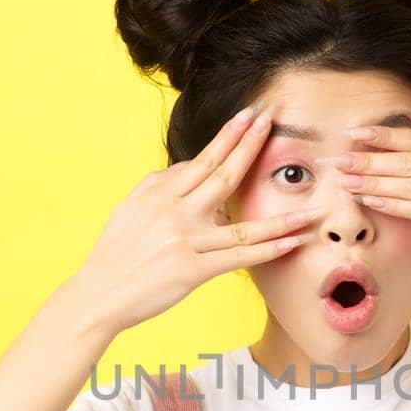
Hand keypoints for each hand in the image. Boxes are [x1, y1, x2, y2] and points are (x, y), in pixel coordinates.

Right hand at [73, 105, 322, 331]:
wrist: (98, 294)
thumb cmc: (116, 253)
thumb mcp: (131, 208)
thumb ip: (161, 185)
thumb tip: (189, 167)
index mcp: (159, 194)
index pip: (202, 159)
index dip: (229, 136)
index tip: (250, 116)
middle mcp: (174, 212)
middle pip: (223, 175)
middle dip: (250, 146)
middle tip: (273, 122)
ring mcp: (185, 241)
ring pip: (243, 225)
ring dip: (282, 217)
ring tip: (312, 207)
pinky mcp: (192, 271)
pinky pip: (239, 258)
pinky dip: (270, 250)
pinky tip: (294, 242)